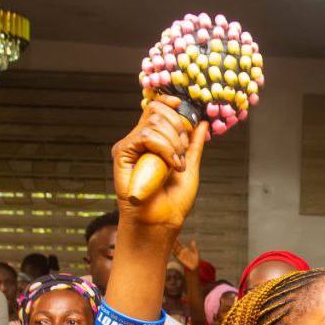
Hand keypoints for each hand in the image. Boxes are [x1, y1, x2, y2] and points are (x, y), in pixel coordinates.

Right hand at [111, 95, 208, 231]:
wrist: (162, 220)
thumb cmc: (174, 200)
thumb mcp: (190, 167)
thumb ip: (193, 145)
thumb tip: (202, 122)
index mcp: (154, 141)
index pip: (157, 109)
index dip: (170, 104)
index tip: (185, 109)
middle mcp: (140, 141)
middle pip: (158, 112)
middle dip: (178, 129)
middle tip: (183, 153)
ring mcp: (131, 146)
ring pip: (154, 123)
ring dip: (173, 143)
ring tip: (177, 165)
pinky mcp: (122, 153)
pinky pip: (145, 137)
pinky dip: (164, 148)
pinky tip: (171, 165)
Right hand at [172, 239, 200, 272]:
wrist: (194, 268)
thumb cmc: (195, 261)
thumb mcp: (195, 253)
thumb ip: (193, 247)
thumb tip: (193, 241)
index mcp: (185, 250)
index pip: (180, 244)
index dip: (177, 240)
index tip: (175, 236)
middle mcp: (181, 252)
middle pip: (176, 246)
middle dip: (173, 242)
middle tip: (170, 237)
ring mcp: (180, 255)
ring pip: (175, 250)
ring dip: (172, 246)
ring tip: (169, 242)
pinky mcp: (180, 259)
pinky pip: (176, 255)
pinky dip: (173, 252)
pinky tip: (171, 249)